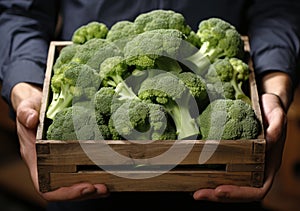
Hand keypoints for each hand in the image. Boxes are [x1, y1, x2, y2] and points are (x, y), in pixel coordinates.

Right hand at [11, 82, 108, 200]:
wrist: (40, 104)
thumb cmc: (32, 109)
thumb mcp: (27, 107)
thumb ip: (25, 112)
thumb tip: (31, 119)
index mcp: (36, 158)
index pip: (46, 186)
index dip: (64, 192)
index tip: (84, 187)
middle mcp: (48, 164)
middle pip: (65, 189)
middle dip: (84, 192)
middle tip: (102, 188)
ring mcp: (61, 161)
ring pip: (76, 184)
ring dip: (92, 188)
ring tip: (106, 187)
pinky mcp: (73, 155)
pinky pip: (83, 171)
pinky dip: (96, 175)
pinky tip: (109, 173)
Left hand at [193, 71, 291, 201]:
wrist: (264, 104)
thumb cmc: (272, 110)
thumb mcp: (277, 115)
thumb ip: (276, 128)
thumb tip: (268, 142)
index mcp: (269, 165)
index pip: (258, 190)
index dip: (239, 193)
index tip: (220, 189)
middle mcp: (256, 168)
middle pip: (238, 191)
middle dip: (217, 195)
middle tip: (197, 193)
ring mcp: (244, 163)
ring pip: (228, 184)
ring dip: (210, 189)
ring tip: (193, 189)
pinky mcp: (233, 155)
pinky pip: (222, 170)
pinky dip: (209, 174)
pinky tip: (195, 172)